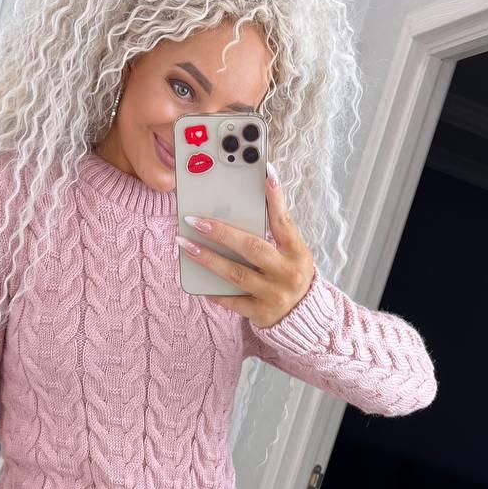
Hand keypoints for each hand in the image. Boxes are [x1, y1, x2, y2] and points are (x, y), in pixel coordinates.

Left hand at [176, 163, 314, 327]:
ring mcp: (274, 295)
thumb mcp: (292, 253)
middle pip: (252, 247)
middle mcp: (288, 273)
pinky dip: (213, 289)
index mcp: (298, 253)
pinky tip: (195, 277)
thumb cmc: (290, 274)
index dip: (276, 197)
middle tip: (195, 220)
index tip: (266, 172)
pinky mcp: (260, 313)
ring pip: (236, 274)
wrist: (302, 316)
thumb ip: (274, 234)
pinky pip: (232, 300)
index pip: (284, 221)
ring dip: (207, 258)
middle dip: (221, 233)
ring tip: (184, 244)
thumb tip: (238, 209)